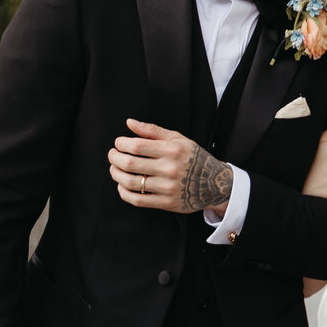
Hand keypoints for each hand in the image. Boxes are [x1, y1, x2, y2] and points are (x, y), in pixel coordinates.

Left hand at [109, 118, 231, 212]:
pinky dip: (124, 192)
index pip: (136, 146)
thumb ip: (152, 131)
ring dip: (116, 175)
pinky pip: (138, 200)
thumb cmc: (193, 158)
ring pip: (131, 183)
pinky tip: (122, 185)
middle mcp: (170, 169)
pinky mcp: (166, 203)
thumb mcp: (178, 139)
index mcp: (172, 150)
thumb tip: (129, 122)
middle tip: (112, 155)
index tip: (118, 143)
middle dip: (114, 158)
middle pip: (130, 164)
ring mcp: (168, 188)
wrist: (215, 184)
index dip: (121, 144)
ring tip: (114, 169)